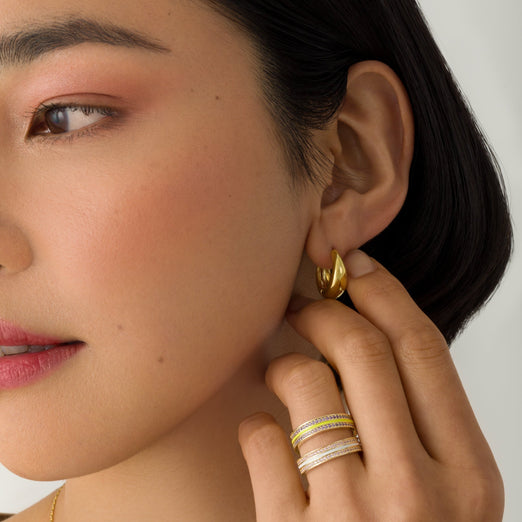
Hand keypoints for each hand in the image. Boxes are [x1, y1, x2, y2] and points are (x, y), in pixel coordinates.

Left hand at [238, 250, 503, 520]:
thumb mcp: (443, 497)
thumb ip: (419, 426)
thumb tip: (368, 334)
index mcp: (470, 477)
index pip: (422, 348)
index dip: (383, 292)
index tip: (351, 267)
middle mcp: (421, 496)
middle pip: (364, 350)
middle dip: (326, 310)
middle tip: (301, 305)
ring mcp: (355, 520)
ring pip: (307, 383)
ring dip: (285, 361)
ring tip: (279, 371)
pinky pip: (262, 441)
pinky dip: (254, 425)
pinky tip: (259, 435)